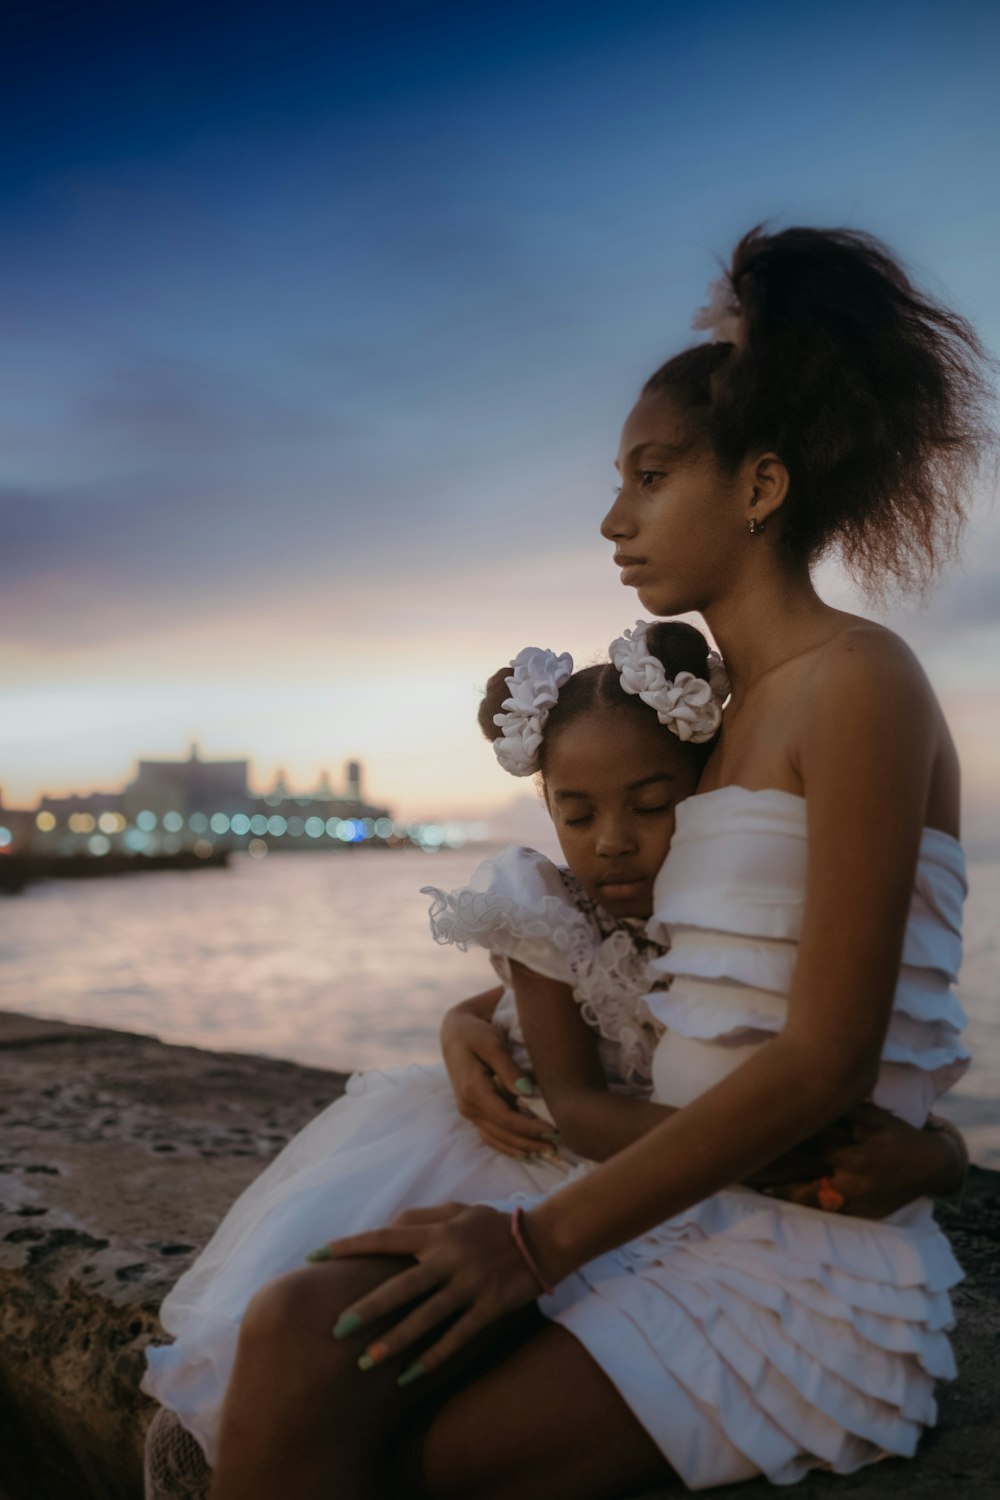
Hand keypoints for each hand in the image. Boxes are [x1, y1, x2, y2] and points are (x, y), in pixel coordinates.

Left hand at [322, 1203, 540, 1381]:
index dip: (348, 1246)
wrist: (544, 1238)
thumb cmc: (494, 1225)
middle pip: (402, 1287)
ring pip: (426, 1318)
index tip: (314, 1255)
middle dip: (368, 1309)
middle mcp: (449, 1258)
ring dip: (395, 1342)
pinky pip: (457, 1338)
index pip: (384, 1238)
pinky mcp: (489, 1308)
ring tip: (366, 1362)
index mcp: (437, 1234)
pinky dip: (433, 1358)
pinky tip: (408, 1376)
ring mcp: (470, 1285)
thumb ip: (424, 1219)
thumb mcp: (458, 1212)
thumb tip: (389, 1225)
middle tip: (336, 1330)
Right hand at [440, 1006, 559, 1159]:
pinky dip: (509, 1146)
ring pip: (497, 1138)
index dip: (530, 1128)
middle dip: (531, 1142)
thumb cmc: (475, 1033)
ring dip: (522, 1148)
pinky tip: (527, 1152)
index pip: (505, 1118)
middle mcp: (468, 1106)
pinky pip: (491, 1135)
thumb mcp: (492, 1043)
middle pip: (503, 1133)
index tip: (554, 1130)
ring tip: (548, 1153)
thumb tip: (528, 1092)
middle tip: (558, 1148)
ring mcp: (469, 1111)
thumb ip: (508, 1068)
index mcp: (473, 1090)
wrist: (454, 1032)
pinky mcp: (473, 1111)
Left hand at [751, 1102, 956, 1218]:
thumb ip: (841, 1111)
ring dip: (779, 1190)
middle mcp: (849, 1181)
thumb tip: (807, 1097)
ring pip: (807, 1197)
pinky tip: (776, 1199)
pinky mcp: (856, 1213)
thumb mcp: (871, 1117)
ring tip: (747, 1183)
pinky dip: (799, 1203)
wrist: (929, 1166)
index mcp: (852, 1154)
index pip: (807, 1146)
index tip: (751, 1137)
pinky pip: (822, 1210)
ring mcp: (852, 1201)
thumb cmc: (895, 1135)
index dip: (779, 1141)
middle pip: (800, 1176)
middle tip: (738, 1167)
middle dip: (771, 1172)